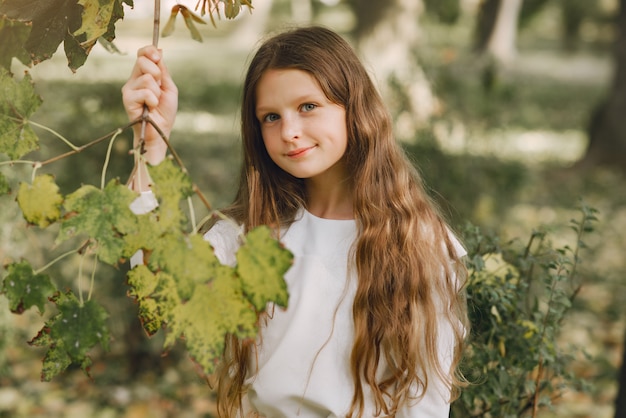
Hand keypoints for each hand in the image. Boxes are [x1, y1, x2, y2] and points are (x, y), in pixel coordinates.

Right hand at [122, 46, 177, 165]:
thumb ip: (163, 70)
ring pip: (146, 79)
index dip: (149, 51)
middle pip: (142, 61)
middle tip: (159, 88)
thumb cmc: (165, 111)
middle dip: (157, 74)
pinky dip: (153, 101)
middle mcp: (133, 80)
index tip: (158, 57)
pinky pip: (145, 92)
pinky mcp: (127, 99)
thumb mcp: (168, 87)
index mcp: (143, 75)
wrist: (160, 131)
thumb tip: (159, 50)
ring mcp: (129, 89)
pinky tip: (150, 108)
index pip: (141, 55)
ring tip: (155, 103)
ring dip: (157, 92)